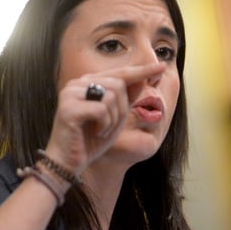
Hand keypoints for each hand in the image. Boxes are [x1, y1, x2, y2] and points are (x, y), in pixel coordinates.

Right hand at [45, 62, 166, 174]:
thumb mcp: (116, 118)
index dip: (142, 70)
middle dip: (122, 109)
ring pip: (112, 95)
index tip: (163, 66)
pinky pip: (102, 110)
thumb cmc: (91, 141)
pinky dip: (105, 125)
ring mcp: (71, 93)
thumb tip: (143, 78)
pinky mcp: (68, 107)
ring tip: (101, 131)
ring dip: (114, 119)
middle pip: (119, 84)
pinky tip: (95, 133)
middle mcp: (78, 83)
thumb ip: (127, 98)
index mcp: (88, 83)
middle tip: (109, 128)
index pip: (120, 73)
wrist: (68, 163)